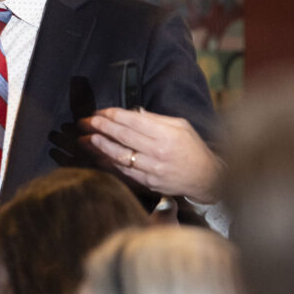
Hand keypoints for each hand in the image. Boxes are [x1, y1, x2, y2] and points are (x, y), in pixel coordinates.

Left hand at [79, 107, 223, 202]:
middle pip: (123, 137)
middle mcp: (158, 151)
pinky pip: (124, 172)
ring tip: (86, 139)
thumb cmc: (193, 148)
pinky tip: (98, 158)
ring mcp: (153, 169)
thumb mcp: (180, 126)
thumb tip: (133, 112)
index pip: (133, 121)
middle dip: (101, 127)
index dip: (113, 115)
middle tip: (86, 121)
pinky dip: (109, 164)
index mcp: (166, 134)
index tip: (100, 112)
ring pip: (120, 156)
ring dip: (101, 146)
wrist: (206, 178)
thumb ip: (156, 119)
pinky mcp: (149, 182)